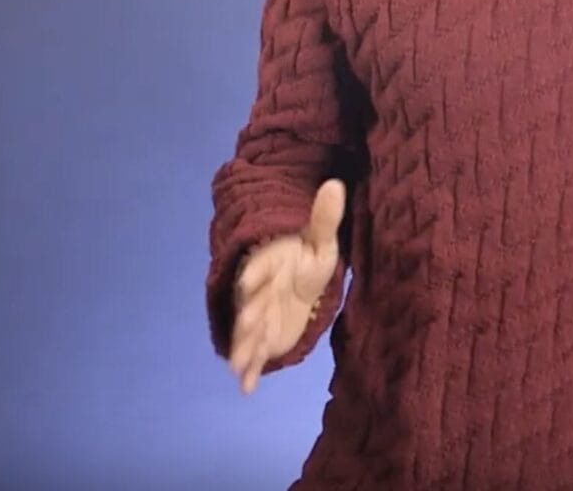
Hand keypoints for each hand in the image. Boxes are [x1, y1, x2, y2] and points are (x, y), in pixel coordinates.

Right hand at [227, 178, 344, 394]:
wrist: (299, 278)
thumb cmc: (308, 256)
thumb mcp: (321, 240)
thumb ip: (325, 217)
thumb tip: (335, 184)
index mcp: (269, 264)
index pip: (260, 267)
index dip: (256, 274)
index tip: (251, 280)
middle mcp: (258, 291)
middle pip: (251, 303)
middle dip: (249, 315)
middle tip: (246, 326)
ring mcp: (258, 314)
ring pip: (248, 331)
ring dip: (244, 346)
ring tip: (238, 364)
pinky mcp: (263, 335)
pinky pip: (254, 353)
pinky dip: (249, 370)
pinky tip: (246, 388)